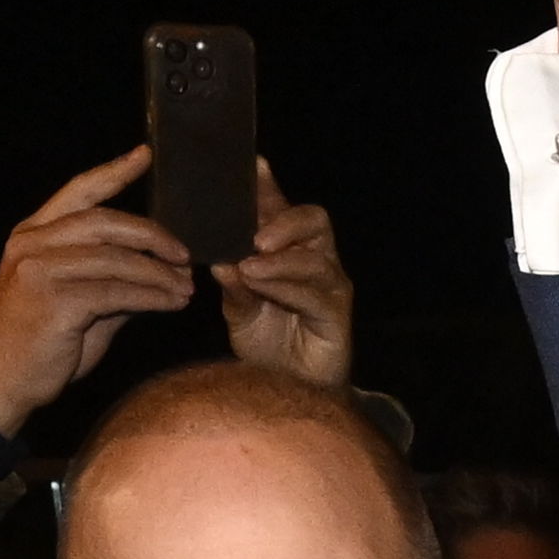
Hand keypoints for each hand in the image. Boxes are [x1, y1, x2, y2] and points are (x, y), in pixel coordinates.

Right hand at [0, 150, 204, 431]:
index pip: (78, 192)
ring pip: (116, 258)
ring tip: (186, 286)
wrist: (2, 385)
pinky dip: (152, 297)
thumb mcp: (78, 302)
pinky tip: (173, 304)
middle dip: (152, 234)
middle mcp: (31, 244)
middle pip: (104, 220)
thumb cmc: (41, 345)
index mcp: (32, 234)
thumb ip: (111, 279)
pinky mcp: (54, 301)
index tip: (145, 155)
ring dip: (159, 273)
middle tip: (185, 253)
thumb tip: (159, 271)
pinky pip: (117, 291)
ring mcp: (39, 270)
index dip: (114, 172)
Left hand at [215, 174, 357, 385]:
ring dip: (280, 259)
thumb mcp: (240, 310)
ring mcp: (331, 287)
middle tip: (255, 235)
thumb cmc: (267, 345)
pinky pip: (315, 294)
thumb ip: (233, 285)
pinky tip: (261, 285)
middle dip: (284, 220)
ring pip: (314, 258)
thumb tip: (221, 262)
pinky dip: (286, 287)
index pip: (280, 211)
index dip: (268, 188)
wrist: (288, 393)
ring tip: (249, 264)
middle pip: (314, 221)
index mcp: (289, 252)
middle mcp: (316, 262)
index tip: (250, 165)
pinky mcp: (338, 316)